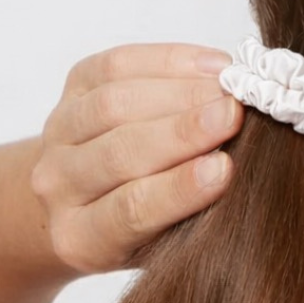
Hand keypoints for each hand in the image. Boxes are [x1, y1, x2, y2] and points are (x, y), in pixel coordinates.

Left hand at [30, 42, 243, 274]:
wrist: (84, 194)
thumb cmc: (143, 225)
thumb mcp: (166, 242)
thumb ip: (196, 214)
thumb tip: (245, 168)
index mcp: (82, 238)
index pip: (129, 212)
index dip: (177, 189)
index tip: (224, 169)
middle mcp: (59, 186)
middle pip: (120, 154)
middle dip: (183, 131)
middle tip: (234, 115)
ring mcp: (59, 133)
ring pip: (114, 105)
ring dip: (181, 92)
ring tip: (230, 89)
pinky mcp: (72, 87)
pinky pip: (117, 65)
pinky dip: (170, 60)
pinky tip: (213, 65)